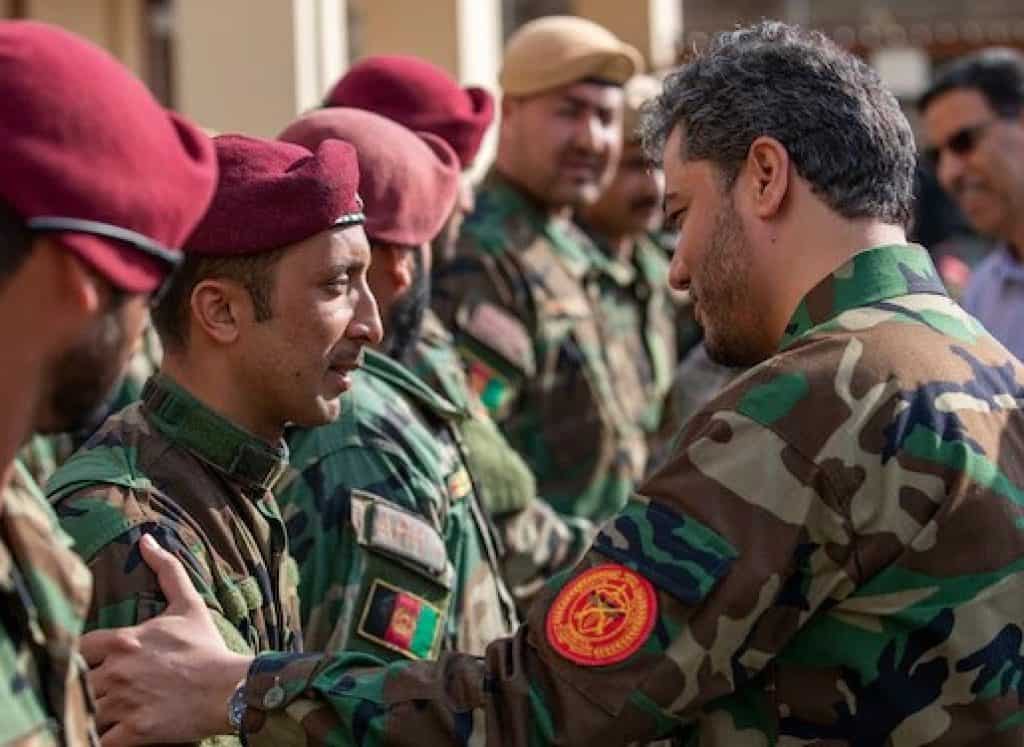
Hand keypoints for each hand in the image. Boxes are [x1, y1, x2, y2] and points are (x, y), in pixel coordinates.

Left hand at [80, 534, 252, 744]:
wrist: (229, 688)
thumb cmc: (207, 647)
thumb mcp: (188, 604)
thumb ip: (166, 570)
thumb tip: (146, 540)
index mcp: (125, 640)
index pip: (79, 649)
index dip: (87, 657)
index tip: (102, 662)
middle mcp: (118, 671)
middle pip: (81, 682)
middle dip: (93, 686)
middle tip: (112, 688)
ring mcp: (124, 703)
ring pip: (88, 712)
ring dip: (96, 713)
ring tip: (114, 710)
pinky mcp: (133, 732)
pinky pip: (99, 741)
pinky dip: (102, 738)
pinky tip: (115, 731)